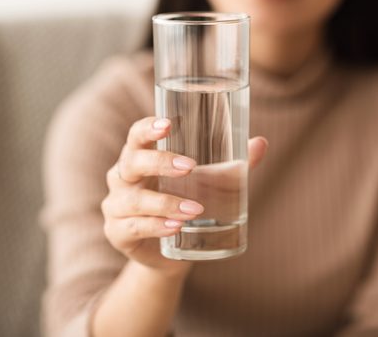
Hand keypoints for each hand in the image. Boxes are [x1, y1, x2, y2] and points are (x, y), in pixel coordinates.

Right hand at [102, 116, 267, 276]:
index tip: (168, 124)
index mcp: (140, 157)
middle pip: (131, 162)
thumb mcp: (211, 183)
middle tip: (191, 167)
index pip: (136, 136)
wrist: (172, 253)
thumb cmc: (187, 202)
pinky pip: (133, 228)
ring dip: (166, 203)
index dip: (148, 128)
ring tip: (196, 209)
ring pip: (134, 199)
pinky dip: (155, 226)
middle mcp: (123, 178)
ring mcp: (116, 206)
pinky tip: (175, 227)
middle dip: (159, 162)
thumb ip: (234, 164)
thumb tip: (261, 143)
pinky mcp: (117, 234)